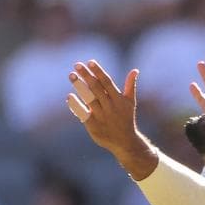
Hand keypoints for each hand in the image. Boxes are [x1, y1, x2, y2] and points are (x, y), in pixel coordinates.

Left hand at [68, 60, 155, 178]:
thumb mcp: (130, 103)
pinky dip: (76, 105)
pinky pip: (83, 113)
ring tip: (71, 75)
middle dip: (86, 76)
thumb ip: (130, 86)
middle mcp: (110, 107)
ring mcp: (102, 116)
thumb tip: (135, 70)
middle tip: (77, 65)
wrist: (125, 142)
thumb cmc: (126, 119)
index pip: (107, 82)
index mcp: (119, 100)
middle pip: (97, 88)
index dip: (98, 72)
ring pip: (89, 98)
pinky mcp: (93, 125)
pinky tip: (70, 96)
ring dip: (79, 86)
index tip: (90, 62)